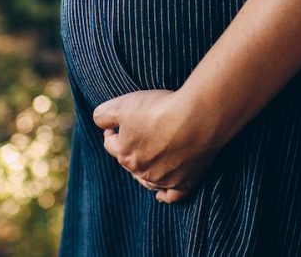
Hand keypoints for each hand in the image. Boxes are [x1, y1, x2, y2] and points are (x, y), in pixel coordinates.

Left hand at [92, 89, 223, 203]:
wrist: (198, 117)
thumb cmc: (160, 109)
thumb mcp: (122, 104)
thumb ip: (102, 115)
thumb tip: (101, 124)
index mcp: (124, 154)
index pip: (110, 144)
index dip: (112, 131)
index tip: (119, 123)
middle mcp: (142, 171)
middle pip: (129, 162)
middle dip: (130, 149)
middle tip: (140, 134)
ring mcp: (164, 179)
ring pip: (147, 180)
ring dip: (144, 171)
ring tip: (148, 158)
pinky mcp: (185, 182)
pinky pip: (172, 196)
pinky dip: (165, 195)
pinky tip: (161, 195)